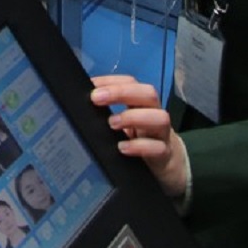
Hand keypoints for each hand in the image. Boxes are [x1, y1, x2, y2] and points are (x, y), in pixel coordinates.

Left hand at [91, 75, 188, 198]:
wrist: (168, 167)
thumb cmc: (140, 140)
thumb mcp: (125, 125)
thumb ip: (108, 114)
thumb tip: (79, 104)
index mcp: (142, 104)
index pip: (132, 83)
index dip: (112, 81)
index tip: (90, 85)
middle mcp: (155, 114)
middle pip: (149, 94)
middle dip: (122, 93)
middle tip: (96, 99)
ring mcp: (163, 134)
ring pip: (160, 118)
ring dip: (133, 117)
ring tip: (111, 123)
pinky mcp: (165, 155)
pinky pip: (158, 148)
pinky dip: (140, 146)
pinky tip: (122, 148)